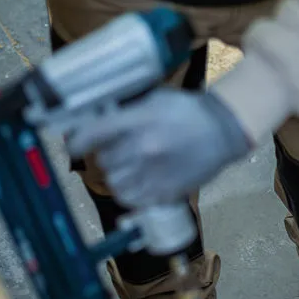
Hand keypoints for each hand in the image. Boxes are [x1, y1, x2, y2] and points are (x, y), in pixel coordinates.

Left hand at [67, 88, 250, 206]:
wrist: (223, 132)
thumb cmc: (188, 112)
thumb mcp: (155, 99)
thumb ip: (126, 111)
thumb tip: (95, 119)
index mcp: (138, 121)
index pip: (91, 134)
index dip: (77, 142)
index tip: (75, 146)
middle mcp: (142, 148)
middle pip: (103, 161)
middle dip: (109, 156)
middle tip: (121, 151)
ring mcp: (153, 173)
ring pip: (115, 182)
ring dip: (119, 176)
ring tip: (131, 169)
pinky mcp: (164, 192)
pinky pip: (131, 200)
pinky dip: (130, 193)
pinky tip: (139, 184)